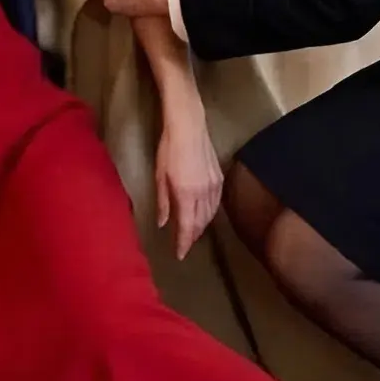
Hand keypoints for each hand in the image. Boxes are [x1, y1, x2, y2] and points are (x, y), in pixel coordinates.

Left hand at [155, 86, 222, 258]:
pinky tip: (205, 215)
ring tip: (193, 233)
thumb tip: (163, 224)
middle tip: (184, 245)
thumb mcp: (160, 176)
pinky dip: (210, 213)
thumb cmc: (168, 148)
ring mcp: (214, 186)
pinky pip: (216, 203)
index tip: (179, 255)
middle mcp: (203, 194)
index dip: (183, 243)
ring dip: (201, 226)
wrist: (188, 125)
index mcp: (186, 194)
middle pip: (200, 223)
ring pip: (210, 214)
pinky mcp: (219, 178)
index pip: (186, 227)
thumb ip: (163, 202)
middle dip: (192, 236)